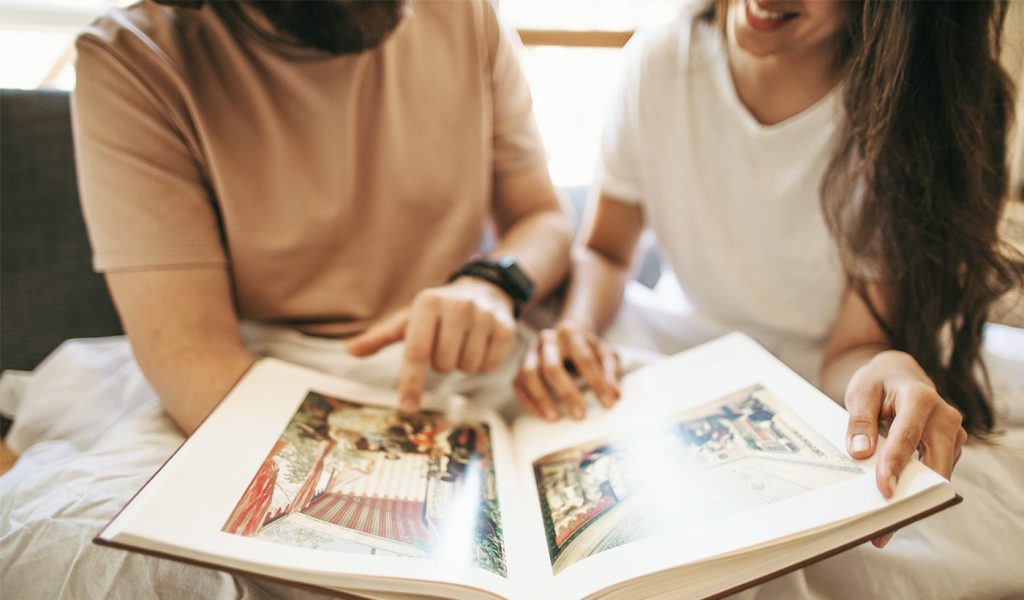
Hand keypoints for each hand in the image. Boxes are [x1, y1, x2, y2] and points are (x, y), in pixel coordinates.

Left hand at [346, 278, 517, 412]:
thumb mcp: (409, 320)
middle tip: (444, 345)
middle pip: (443, 364)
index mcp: (428, 303)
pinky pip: (489, 366)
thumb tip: (349, 350)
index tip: (407, 407)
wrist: (483, 290)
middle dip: (441, 363)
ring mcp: (484, 316)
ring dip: (461, 364)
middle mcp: (458, 306)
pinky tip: (479, 345)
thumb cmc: (437, 312)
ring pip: (467, 367)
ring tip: (462, 343)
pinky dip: (482, 364)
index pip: (416, 352)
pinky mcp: (506, 328)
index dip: (411, 382)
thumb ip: (380, 337)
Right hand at [514, 320, 619, 419]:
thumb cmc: (586, 348)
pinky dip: (528, 402)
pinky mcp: (519, 364)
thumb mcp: (603, 353)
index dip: (597, 382)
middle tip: (580, 416)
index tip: (607, 403)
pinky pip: (518, 384)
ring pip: (528, 374)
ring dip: (541, 398)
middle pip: (552, 367)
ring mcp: (530, 351)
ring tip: (555, 418)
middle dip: (566, 393)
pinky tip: (542, 415)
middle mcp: (547, 339)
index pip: (584, 359)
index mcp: (570, 332)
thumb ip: (610, 372)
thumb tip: (614, 395)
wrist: (564, 335)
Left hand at [843, 350, 966, 547]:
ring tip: (885, 525)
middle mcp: (944, 416)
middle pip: (933, 461)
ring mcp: (952, 434)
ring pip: (938, 473)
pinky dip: (917, 491)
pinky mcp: (950, 448)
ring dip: (915, 497)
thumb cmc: (878, 384)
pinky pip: (935, 474)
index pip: (908, 435)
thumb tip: (861, 453)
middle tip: (885, 523)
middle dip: (912, 492)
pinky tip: (895, 508)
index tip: (884, 490)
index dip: (895, 464)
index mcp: (920, 397)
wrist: (898, 375)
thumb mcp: (861, 392)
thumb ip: (860, 421)